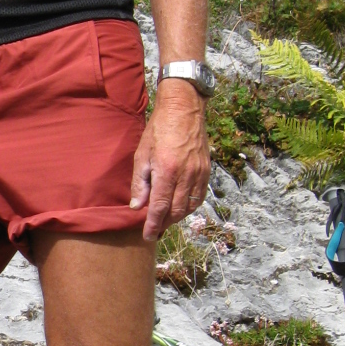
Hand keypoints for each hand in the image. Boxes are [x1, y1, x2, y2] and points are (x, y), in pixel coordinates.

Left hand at [129, 80, 210, 241]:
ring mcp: (199, 173)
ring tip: (164, 220)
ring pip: (189, 206)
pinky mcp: (207, 170)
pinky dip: (189, 206)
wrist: (184, 109)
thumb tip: (137, 207)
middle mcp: (186, 174)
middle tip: (154, 230)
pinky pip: (199, 196)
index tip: (148, 236)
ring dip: (177, 217)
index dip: (153, 224)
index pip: (160, 206)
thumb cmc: (158, 129)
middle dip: (165, 224)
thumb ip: (140, 183)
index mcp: (167, 170)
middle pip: (176, 210)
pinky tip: (180, 207)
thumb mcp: (142, 154)